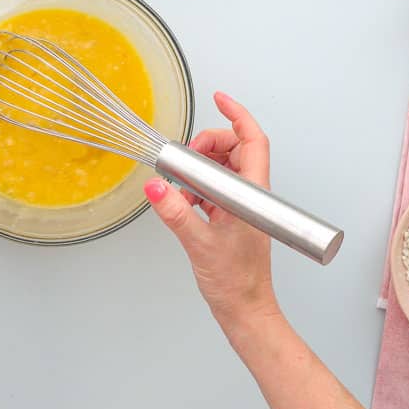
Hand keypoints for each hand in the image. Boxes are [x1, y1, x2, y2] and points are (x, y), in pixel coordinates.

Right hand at [144, 91, 278, 326]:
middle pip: (233, 150)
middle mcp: (250, 196)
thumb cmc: (236, 282)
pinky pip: (213, 189)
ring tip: (180, 186)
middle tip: (184, 157)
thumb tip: (155, 186)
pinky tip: (182, 201)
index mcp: (252, 195)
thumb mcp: (199, 244)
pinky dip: (196, 188)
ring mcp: (241, 206)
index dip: (238, 115)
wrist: (245, 310)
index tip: (219, 98)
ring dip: (198, 170)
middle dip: (207, 145)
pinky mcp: (230, 217)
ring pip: (221, 169)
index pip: (252, 141)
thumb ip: (175, 212)